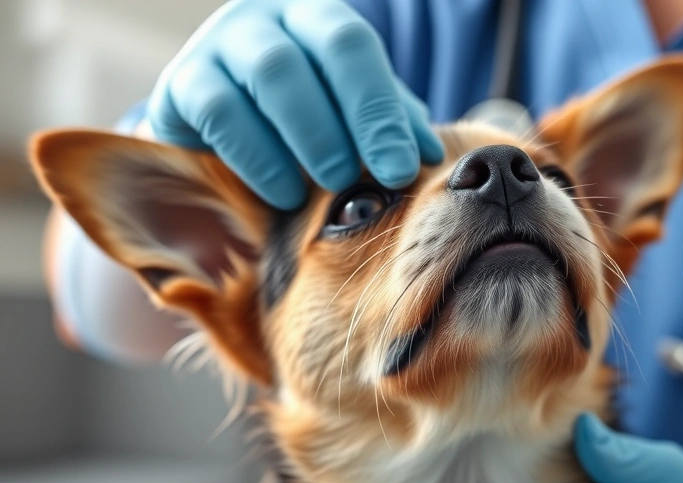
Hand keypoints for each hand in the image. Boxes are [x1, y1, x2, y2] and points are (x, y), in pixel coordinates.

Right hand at [147, 0, 443, 208]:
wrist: (225, 142)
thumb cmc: (309, 127)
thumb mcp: (354, 120)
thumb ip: (391, 127)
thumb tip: (431, 155)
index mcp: (316, 18)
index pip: (351, 45)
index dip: (377, 109)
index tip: (402, 169)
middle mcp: (263, 20)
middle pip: (301, 59)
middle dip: (336, 128)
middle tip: (355, 181)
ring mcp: (215, 47)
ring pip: (264, 78)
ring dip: (300, 141)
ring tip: (320, 191)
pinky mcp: (180, 86)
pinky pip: (218, 113)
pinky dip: (255, 158)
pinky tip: (281, 193)